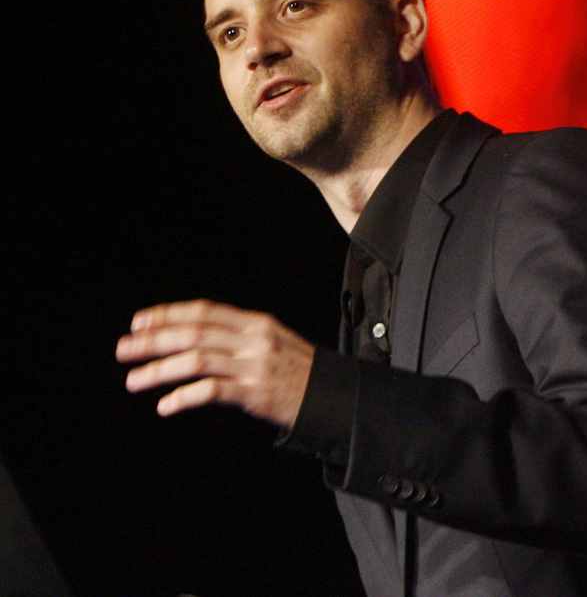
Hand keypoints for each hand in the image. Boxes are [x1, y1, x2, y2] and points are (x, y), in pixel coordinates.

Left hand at [116, 299, 313, 428]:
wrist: (332, 396)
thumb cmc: (297, 370)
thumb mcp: (271, 341)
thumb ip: (237, 336)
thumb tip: (191, 336)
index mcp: (256, 323)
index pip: (204, 311)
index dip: (168, 315)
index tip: (138, 323)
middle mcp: (254, 340)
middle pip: (194, 333)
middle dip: (153, 342)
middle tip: (123, 350)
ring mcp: (255, 367)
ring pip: (197, 361)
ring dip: (160, 371)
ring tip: (134, 381)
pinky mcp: (256, 394)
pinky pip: (211, 391)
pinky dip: (184, 397)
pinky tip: (166, 406)